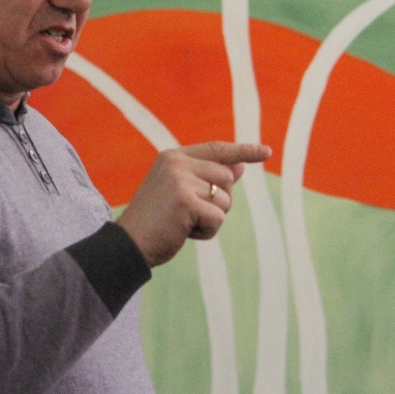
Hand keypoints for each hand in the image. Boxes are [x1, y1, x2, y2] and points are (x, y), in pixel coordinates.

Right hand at [115, 142, 271, 266]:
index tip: (266, 152)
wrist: (128, 244)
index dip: (243, 151)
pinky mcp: (185, 200)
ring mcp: (180, 180)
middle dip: (218, 202)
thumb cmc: (156, 222)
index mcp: (173, 157)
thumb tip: (239, 166)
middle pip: (227, 178)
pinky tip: (185, 233)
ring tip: (184, 223)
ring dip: (211, 219)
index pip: (217, 149)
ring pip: (225, 200)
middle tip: (190, 214)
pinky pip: (218, 219)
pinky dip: (207, 232)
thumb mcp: (182, 194)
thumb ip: (207, 178)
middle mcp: (177, 163)